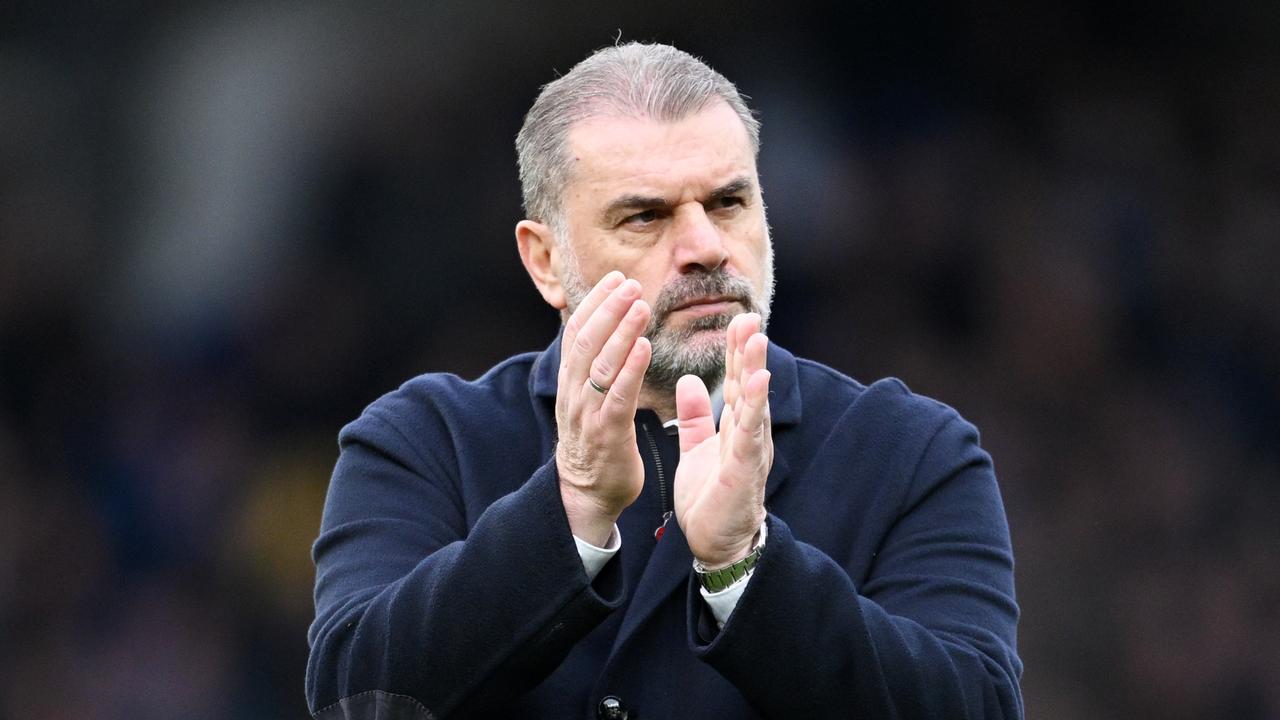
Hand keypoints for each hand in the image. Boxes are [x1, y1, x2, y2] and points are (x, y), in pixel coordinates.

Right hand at [555, 271, 652, 545]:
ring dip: (620, 331)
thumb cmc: (595, 442)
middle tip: (629, 283)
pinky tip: (645, 347)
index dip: (595, 302)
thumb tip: (605, 329)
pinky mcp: (607, 433)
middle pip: (586, 340)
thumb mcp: (587, 398)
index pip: (577, 331)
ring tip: (640, 305)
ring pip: (601, 363)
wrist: (587, 493)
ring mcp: (588, 412)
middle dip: (607, 308)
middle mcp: (574, 392)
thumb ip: (593, 366)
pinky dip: (631, 369)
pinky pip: (618, 396)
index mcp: (570, 381)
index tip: (615, 278)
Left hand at [673, 313, 772, 567]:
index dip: (736, 353)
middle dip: (748, 352)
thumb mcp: (697, 449)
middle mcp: (748, 435)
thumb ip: (696, 416)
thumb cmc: (710, 499)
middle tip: (749, 316)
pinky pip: (750, 433)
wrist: (716, 545)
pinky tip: (758, 382)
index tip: (736, 321)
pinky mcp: (745, 469)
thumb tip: (691, 380)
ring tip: (757, 339)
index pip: (736, 383)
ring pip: (753, 403)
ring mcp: (750, 451)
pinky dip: (755, 406)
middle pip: (748, 386)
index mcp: (735, 429)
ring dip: (755, 369)